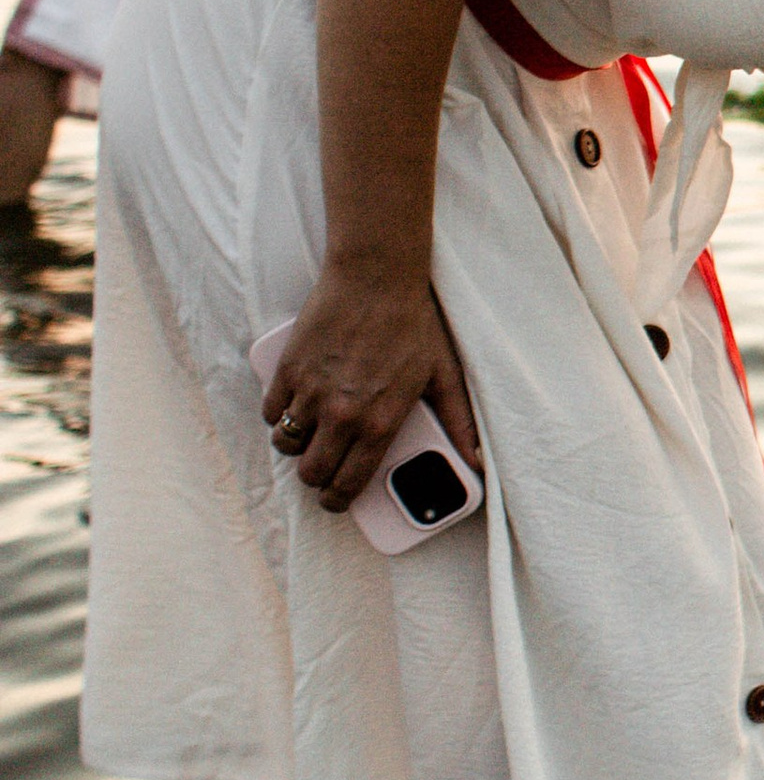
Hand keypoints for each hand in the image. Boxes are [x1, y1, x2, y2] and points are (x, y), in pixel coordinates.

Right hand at [260, 273, 480, 514]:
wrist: (376, 278)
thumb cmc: (413, 324)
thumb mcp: (444, 376)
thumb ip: (458, 422)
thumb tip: (475, 462)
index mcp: (380, 424)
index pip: (347, 484)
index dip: (337, 500)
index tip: (336, 500)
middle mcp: (342, 415)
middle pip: (310, 473)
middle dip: (315, 477)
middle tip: (322, 466)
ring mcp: (311, 393)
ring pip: (286, 444)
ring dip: (297, 445)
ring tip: (310, 433)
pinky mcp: (289, 369)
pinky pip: (271, 411)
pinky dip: (279, 414)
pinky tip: (295, 406)